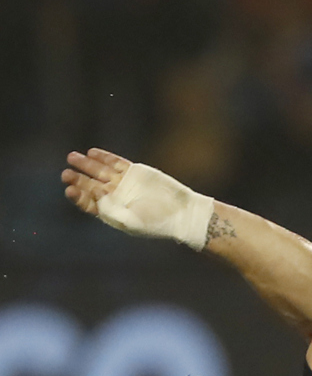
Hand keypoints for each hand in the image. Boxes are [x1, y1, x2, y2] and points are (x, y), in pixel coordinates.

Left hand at [62, 149, 213, 249]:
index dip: (78, 196)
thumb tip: (96, 190)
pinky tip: (92, 152)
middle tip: (66, 174)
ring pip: (100, 171)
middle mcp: (116, 197)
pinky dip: (104, 157)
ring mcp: (125, 183)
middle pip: (91, 185)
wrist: (182, 213)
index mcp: (113, 212)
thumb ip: (109, 209)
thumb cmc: (156, 223)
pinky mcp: (135, 172)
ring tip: (72, 157)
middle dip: (78, 179)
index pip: (89, 203)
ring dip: (86, 164)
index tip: (70, 190)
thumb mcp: (130, 222)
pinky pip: (116, 162)